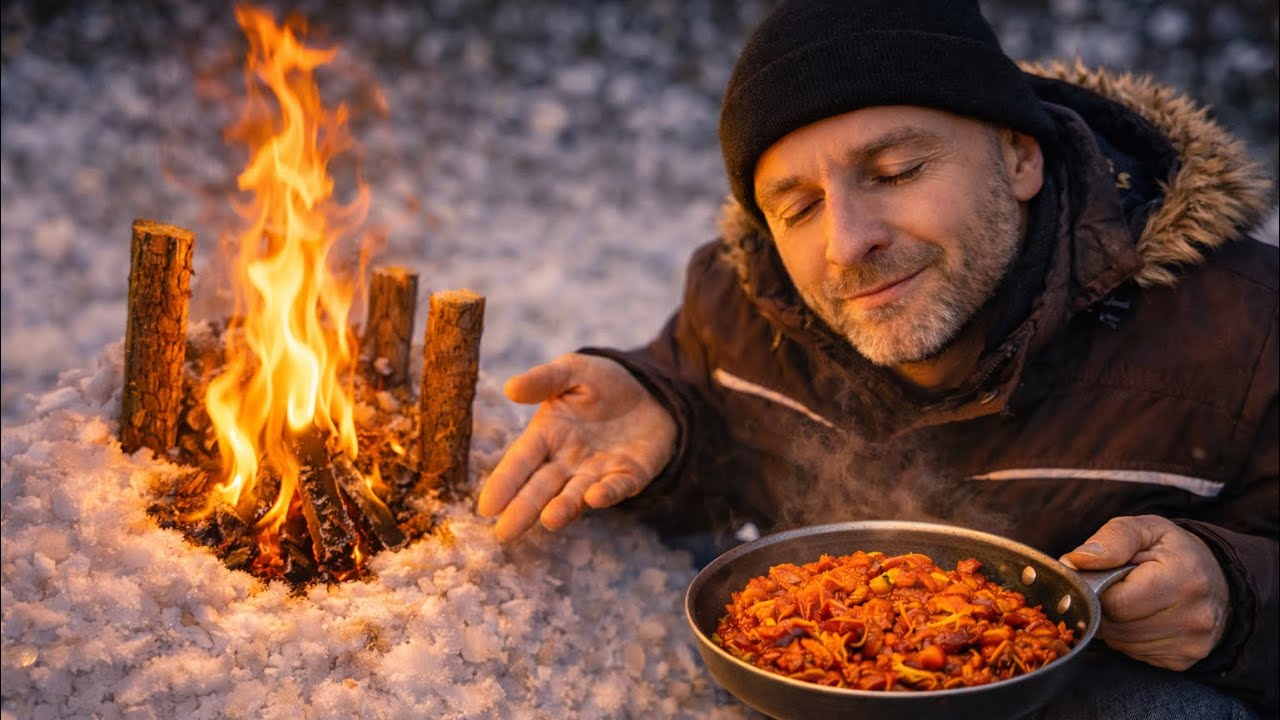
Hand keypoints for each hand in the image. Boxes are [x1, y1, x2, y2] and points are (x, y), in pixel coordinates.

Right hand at [476, 353, 676, 540]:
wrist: (650, 390)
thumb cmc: (602, 382)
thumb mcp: (571, 372)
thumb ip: (543, 380)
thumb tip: (510, 388)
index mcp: (547, 435)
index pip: (521, 461)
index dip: (505, 482)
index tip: (487, 507)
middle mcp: (567, 461)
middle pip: (542, 487)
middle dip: (524, 508)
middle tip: (505, 533)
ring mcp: (598, 472)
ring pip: (575, 495)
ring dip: (563, 508)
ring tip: (549, 520)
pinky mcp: (630, 475)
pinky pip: (617, 487)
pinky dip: (607, 494)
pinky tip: (594, 498)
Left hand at [1060, 515, 1229, 670]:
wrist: (1218, 581)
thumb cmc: (1174, 552)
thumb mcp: (1146, 529)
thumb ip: (1111, 539)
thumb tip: (1075, 561)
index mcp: (1184, 579)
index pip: (1115, 601)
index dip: (1098, 587)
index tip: (1101, 575)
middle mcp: (1193, 618)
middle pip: (1115, 625)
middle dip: (1104, 604)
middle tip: (1115, 586)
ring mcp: (1190, 644)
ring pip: (1120, 641)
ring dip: (1114, 622)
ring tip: (1130, 599)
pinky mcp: (1182, 661)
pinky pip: (1133, 653)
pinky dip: (1128, 636)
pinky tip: (1140, 617)